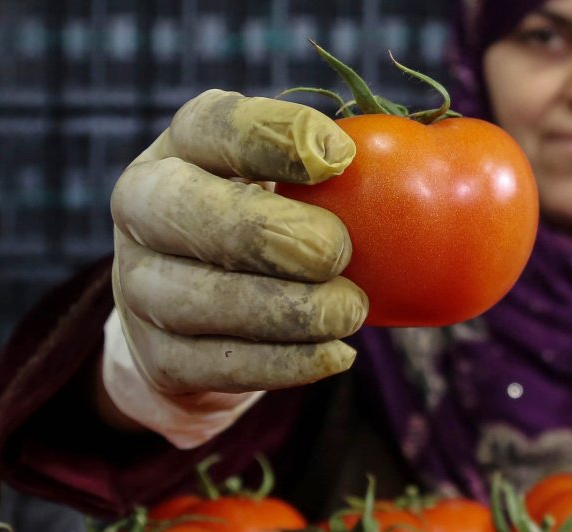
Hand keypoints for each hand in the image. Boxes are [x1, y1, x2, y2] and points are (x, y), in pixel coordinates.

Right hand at [109, 89, 367, 395]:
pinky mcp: (159, 356)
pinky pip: (220, 365)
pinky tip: (336, 355)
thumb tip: (431, 161)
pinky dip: (284, 364)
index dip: (275, 138)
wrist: (198, 313)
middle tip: (336, 252)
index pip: (214, 126)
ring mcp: (140, 285)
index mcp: (184, 146)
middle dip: (269, 233)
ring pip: (199, 300)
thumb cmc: (273, 223)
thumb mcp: (292, 181)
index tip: (341, 156)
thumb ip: (338, 169)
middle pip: (190, 212)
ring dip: (284, 310)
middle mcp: (145, 207)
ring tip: (349, 311)